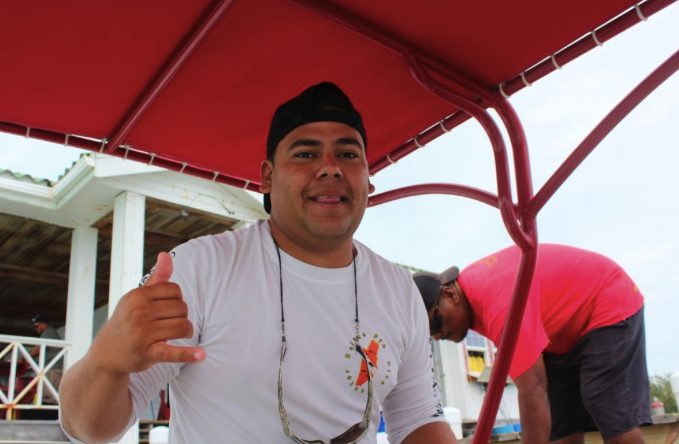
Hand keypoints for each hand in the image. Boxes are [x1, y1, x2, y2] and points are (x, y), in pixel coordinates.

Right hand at [88, 252, 205, 375]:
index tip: (169, 309)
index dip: (177, 299)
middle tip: (171, 324)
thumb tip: (165, 255)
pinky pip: (172, 352)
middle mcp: (139, 312)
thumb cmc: (127, 321)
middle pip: (181, 308)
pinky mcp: (146, 353)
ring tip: (179, 335)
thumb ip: (156, 278)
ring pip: (182, 326)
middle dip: (182, 316)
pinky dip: (187, 354)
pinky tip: (200, 356)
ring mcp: (142, 333)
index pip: (175, 290)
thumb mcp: (137, 298)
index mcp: (137, 296)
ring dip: (186, 331)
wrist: (106, 353)